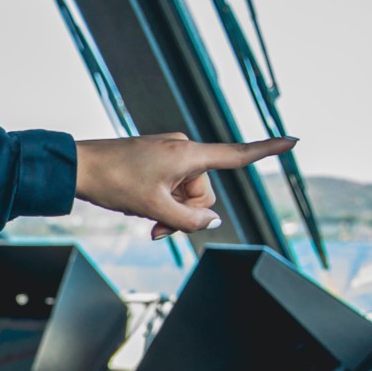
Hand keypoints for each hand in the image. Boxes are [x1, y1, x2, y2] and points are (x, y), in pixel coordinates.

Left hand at [73, 134, 296, 239]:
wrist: (78, 167)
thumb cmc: (114, 182)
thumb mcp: (155, 209)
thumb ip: (190, 219)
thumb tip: (213, 220)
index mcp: (188, 154)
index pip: (237, 155)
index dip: (267, 150)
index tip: (294, 140)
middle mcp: (184, 150)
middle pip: (205, 193)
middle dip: (187, 215)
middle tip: (157, 230)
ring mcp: (170, 155)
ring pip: (187, 196)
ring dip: (171, 214)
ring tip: (146, 221)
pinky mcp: (157, 161)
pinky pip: (172, 189)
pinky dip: (162, 204)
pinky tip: (142, 211)